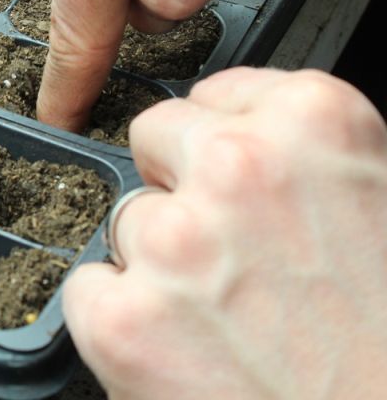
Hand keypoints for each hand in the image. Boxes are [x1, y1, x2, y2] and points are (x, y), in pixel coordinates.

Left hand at [64, 68, 386, 398]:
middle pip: (155, 136)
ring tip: (229, 322)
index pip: (217, 95)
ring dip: (158, 263)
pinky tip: (186, 354)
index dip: (224, 147)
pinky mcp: (121, 315)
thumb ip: (307, 159)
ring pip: (126, 219)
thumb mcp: (379, 205)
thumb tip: (252, 139)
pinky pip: (90, 290)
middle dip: (179, 185)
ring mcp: (172, 239)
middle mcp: (237, 164)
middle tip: (233, 256)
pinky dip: (122, 323)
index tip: (245, 186)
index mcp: (316, 121)